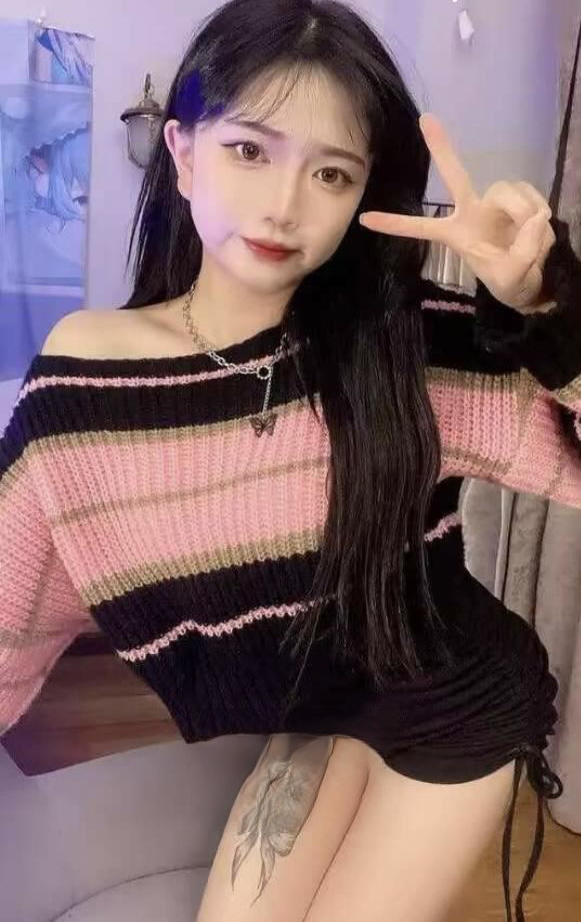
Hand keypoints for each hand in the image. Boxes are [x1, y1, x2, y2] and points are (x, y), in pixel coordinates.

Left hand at [359, 113, 556, 313]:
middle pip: (454, 175)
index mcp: (455, 234)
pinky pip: (531, 197)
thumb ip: (521, 253)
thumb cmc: (511, 282)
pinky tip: (539, 228)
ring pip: (509, 193)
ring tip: (531, 239)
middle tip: (426, 119)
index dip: (395, 224)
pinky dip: (538, 214)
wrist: (534, 280)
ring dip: (524, 215)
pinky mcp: (519, 196)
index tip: (364, 219)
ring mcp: (495, 201)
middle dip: (441, 148)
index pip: (421, 228)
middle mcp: (471, 210)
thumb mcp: (512, 278)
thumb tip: (534, 219)